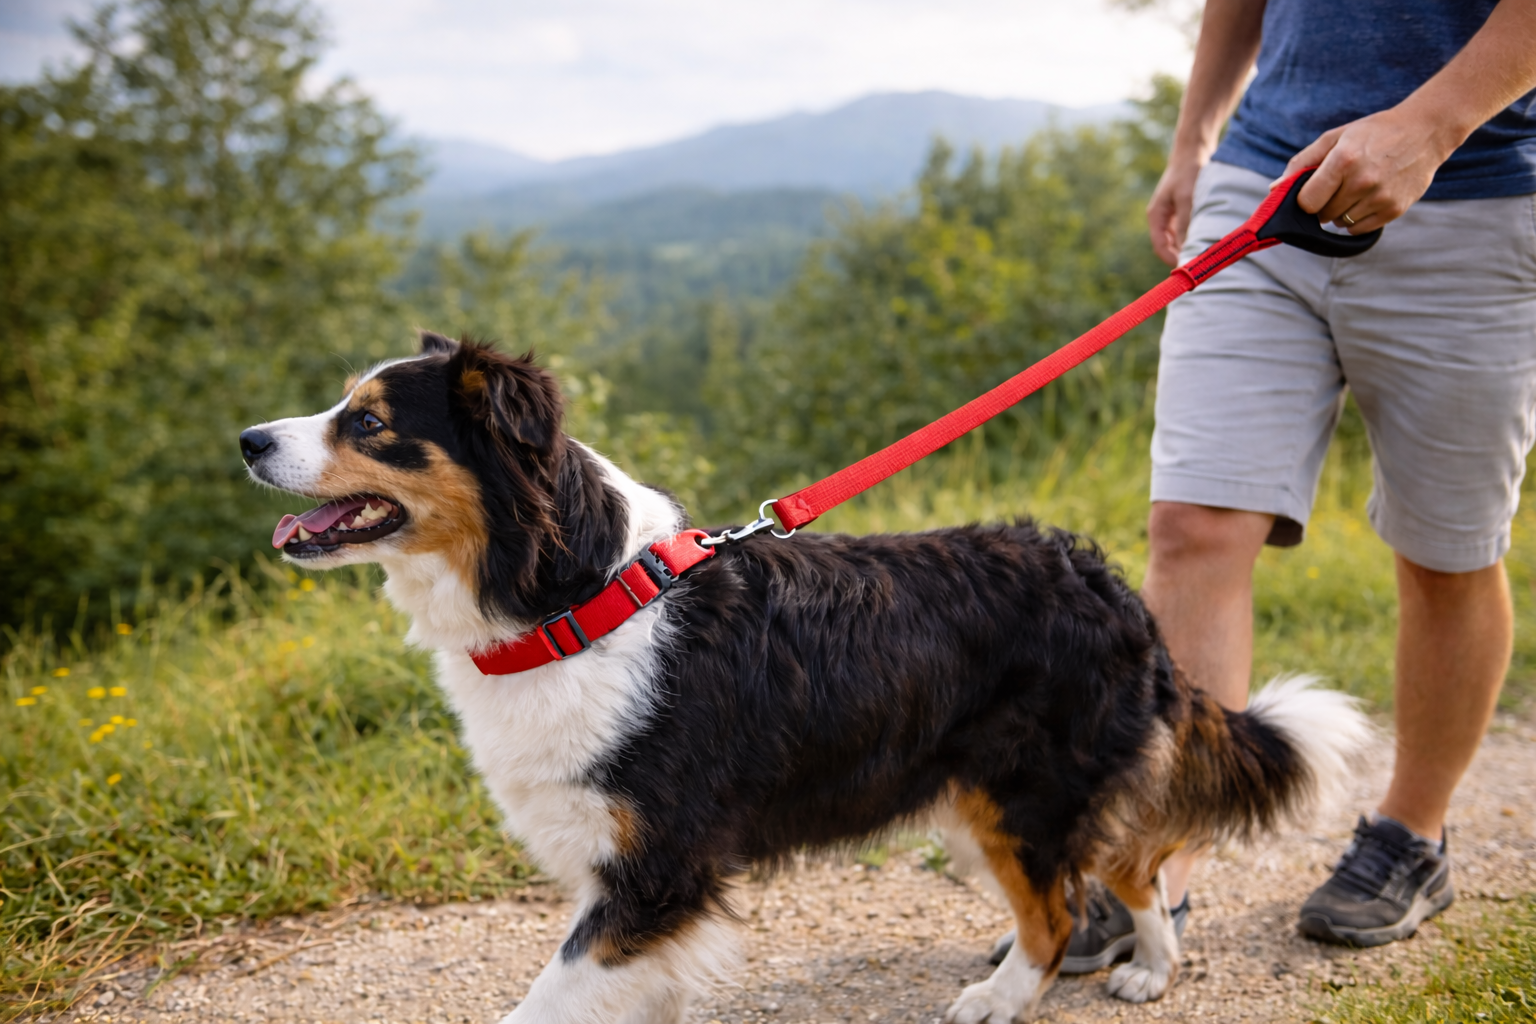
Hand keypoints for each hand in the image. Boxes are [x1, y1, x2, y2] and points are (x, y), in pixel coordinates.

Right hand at [1147, 152, 1204, 266]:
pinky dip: (1196, 235)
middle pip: (1168, 245)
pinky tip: (1209, 237)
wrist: (1194, 149)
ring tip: (1206, 252)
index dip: (1172, 259)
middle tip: (1200, 264)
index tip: (1189, 267)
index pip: (1160, 247)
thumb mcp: (1187, 199)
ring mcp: (1172, 214)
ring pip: (1178, 239)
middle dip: (1182, 254)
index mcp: (1156, 216)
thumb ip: (1185, 224)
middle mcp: (1162, 218)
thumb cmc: (1188, 172)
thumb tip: (1186, 248)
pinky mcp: (1183, 209)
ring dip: (1190, 245)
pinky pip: (1187, 229)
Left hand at [1279, 105, 1459, 233]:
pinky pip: (1359, 229)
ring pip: (1340, 223)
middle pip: (1323, 214)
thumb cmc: (1373, 133)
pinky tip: (1367, 198)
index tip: (1311, 191)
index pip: (1307, 202)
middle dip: (1323, 204)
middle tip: (1338, 185)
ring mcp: (1380, 198)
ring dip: (1340, 212)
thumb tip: (1275, 189)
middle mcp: (1363, 181)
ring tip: (1355, 188)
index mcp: (1344, 160)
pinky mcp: (1394, 210)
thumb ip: (1302, 163)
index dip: (1304, 200)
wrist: (1426, 131)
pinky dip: (1356, 219)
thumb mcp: (1335, 137)